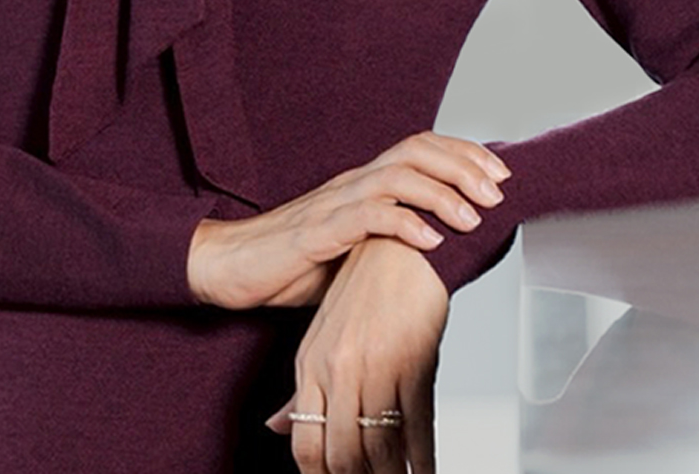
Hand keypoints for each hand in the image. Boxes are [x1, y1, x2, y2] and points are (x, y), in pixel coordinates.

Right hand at [187, 131, 508, 309]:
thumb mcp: (354, 251)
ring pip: (396, 178)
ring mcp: (334, 203)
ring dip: (441, 193)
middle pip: (416, 152)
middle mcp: (352, 183)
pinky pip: (366, 218)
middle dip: (463, 166)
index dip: (463, 153)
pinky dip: (403, 224)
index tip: (499, 173)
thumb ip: (391, 245)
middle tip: (497, 192)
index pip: (420, 148)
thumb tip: (444, 260)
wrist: (229, 265)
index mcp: (363, 183)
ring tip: (472, 217)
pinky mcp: (317, 232)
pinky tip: (430, 241)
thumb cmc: (291, 262)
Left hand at [266, 236, 449, 472]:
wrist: (400, 247)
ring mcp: (376, 368)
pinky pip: (418, 429)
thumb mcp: (322, 337)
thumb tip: (275, 428)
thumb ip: (301, 389)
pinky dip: (422, 461)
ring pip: (379, 449)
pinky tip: (424, 473)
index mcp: (310, 365)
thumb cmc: (364, 290)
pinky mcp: (413, 363)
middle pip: (341, 456)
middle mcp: (339, 370)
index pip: (305, 445)